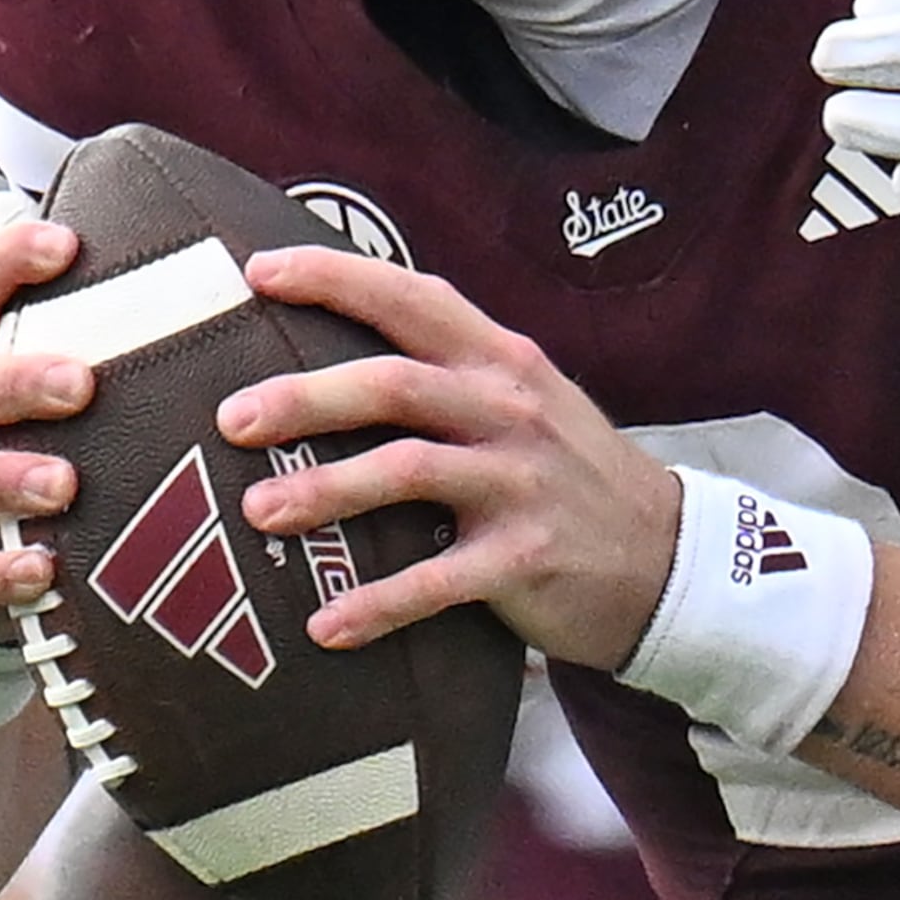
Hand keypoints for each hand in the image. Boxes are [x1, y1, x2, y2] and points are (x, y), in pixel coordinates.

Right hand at [0, 219, 88, 640]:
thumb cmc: (30, 428)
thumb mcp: (46, 372)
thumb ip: (96, 324)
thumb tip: (217, 261)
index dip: (7, 261)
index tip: (68, 245)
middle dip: (16, 380)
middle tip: (82, 383)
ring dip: (6, 476)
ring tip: (66, 485)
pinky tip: (44, 570)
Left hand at [216, 248, 683, 664]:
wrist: (668, 558)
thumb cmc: (570, 474)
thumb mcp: (528, 399)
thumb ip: (450, 371)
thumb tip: (333, 352)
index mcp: (502, 361)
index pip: (414, 299)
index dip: (335, 278)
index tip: (259, 273)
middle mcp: (510, 411)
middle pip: (395, 384)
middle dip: (306, 397)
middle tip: (231, 419)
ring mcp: (521, 484)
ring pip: (409, 470)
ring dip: (326, 490)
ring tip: (260, 511)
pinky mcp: (526, 558)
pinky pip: (437, 580)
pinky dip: (377, 603)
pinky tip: (326, 626)